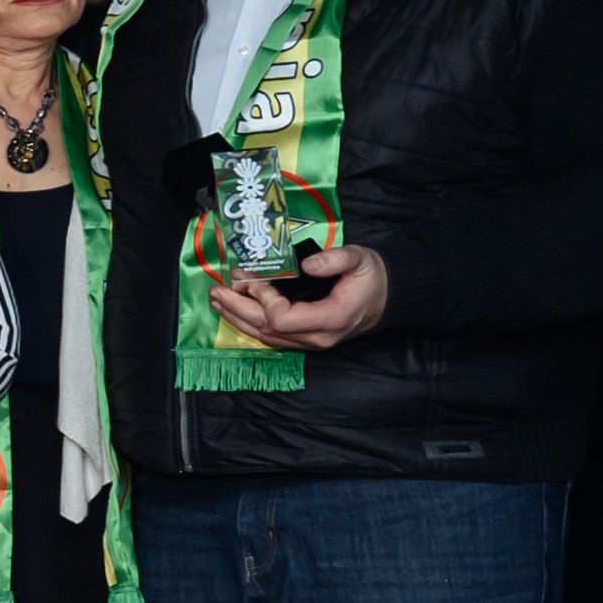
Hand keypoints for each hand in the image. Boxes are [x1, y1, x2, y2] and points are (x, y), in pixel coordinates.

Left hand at [217, 245, 390, 350]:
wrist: (385, 299)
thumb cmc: (372, 278)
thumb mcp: (360, 260)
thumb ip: (336, 259)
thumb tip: (306, 264)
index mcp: (330, 318)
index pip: (283, 320)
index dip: (265, 301)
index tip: (257, 281)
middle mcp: (316, 337)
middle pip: (266, 330)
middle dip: (237, 309)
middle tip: (216, 291)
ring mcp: (309, 342)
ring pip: (265, 336)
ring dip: (237, 317)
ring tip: (217, 300)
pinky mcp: (303, 340)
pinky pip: (270, 337)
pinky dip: (249, 323)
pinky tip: (234, 311)